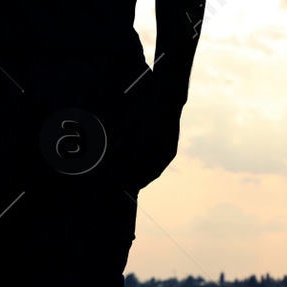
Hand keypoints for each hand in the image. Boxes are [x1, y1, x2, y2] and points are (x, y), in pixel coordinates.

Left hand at [119, 75, 183, 191]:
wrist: (168, 99)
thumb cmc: (144, 107)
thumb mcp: (129, 119)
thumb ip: (122, 138)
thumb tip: (116, 154)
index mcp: (145, 139)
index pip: (132, 165)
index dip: (123, 175)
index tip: (115, 181)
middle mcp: (158, 147)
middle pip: (143, 172)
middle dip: (132, 181)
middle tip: (122, 187)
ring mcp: (167, 150)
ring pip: (153, 172)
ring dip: (142, 180)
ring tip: (132, 184)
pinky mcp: (172, 150)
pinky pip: (160, 167)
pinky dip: (151, 174)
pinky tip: (144, 176)